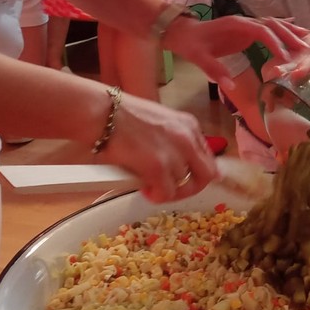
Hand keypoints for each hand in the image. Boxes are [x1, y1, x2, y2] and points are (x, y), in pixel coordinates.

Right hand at [102, 93, 216, 202]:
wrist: (102, 113)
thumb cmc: (122, 115)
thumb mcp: (160, 121)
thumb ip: (174, 138)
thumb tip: (182, 162)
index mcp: (189, 125)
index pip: (207, 157)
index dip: (196, 173)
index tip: (185, 179)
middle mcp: (187, 138)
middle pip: (206, 175)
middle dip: (190, 188)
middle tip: (170, 190)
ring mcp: (175, 153)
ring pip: (185, 187)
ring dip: (168, 191)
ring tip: (150, 186)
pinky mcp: (158, 167)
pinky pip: (166, 193)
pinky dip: (156, 196)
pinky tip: (144, 189)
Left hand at [164, 14, 308, 92]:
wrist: (183, 32)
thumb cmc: (191, 44)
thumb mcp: (199, 58)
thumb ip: (214, 70)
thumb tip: (230, 86)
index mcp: (235, 25)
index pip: (260, 31)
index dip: (274, 42)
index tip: (285, 56)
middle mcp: (244, 21)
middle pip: (272, 24)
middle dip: (289, 35)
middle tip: (305, 47)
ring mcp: (246, 25)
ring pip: (273, 24)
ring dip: (289, 31)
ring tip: (307, 38)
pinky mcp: (246, 31)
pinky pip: (268, 29)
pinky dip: (282, 30)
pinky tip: (294, 31)